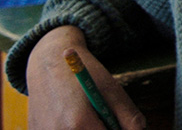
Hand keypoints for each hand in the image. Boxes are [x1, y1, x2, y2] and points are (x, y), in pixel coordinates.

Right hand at [25, 26, 144, 128]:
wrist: (48, 64)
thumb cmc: (84, 76)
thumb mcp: (111, 90)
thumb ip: (128, 115)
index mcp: (78, 123)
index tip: (119, 122)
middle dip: (103, 129)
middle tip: (103, 116)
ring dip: (89, 129)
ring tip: (85, 113)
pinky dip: (73, 128)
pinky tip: (69, 116)